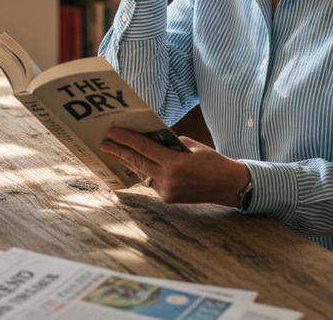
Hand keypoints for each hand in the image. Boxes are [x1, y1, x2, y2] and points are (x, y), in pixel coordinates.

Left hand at [101, 128, 250, 205]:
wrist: (228, 185)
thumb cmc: (211, 161)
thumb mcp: (191, 145)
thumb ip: (168, 143)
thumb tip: (148, 139)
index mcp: (175, 163)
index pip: (144, 148)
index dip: (126, 139)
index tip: (112, 132)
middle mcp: (169, 179)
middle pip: (137, 162)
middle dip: (119, 151)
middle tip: (104, 143)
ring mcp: (167, 192)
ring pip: (142, 173)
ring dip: (128, 162)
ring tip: (114, 151)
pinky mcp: (168, 199)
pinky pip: (151, 181)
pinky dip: (143, 171)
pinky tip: (134, 163)